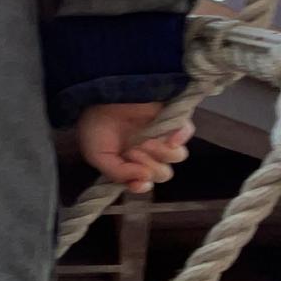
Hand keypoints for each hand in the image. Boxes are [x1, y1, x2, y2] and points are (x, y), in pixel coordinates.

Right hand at [77, 102, 191, 194]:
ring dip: (161, 154)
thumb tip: (145, 180)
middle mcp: (148, 150)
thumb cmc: (94, 125)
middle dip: (149, 167)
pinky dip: (179, 137)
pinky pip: (186, 132)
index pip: (145, 182)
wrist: (98, 96)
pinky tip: (169, 139)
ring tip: (144, 142)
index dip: (141, 185)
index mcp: (131, 161)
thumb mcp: (97, 157)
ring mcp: (161, 134)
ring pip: (176, 156)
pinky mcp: (170, 118)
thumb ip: (118, 174)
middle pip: (163, 173)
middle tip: (132, 152)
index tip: (135, 180)